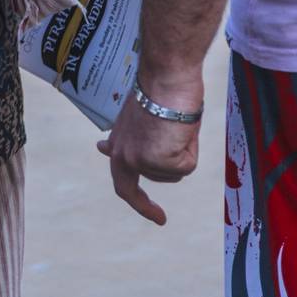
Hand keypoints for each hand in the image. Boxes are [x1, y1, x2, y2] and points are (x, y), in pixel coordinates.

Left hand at [98, 73, 202, 224]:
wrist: (167, 77)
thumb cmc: (159, 89)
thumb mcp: (140, 118)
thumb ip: (132, 139)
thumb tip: (105, 148)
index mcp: (120, 141)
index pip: (119, 176)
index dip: (130, 195)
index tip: (140, 204)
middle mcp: (125, 154)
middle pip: (137, 190)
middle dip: (145, 208)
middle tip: (159, 219)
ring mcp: (143, 161)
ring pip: (172, 173)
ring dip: (180, 153)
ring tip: (176, 125)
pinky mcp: (163, 162)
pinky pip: (187, 166)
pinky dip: (191, 150)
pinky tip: (183, 129)